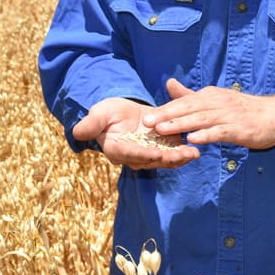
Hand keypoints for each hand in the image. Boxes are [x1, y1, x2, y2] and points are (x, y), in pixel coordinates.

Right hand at [72, 97, 199, 168]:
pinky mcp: (161, 148)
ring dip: (180, 158)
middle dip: (168, 159)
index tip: (155, 153)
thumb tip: (77, 131)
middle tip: (183, 155)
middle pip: (152, 161)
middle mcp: (134, 156)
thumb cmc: (107, 114)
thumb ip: (90, 124)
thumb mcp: (98, 114)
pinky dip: (184, 152)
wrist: (121, 113)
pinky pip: (173, 153)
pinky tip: (197, 148)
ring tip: (194, 153)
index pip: (131, 154)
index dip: (143, 154)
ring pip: (165, 160)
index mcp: (117, 149)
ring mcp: (149, 154)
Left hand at [142, 79, 274, 149]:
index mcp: (210, 96)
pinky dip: (206, 135)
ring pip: (201, 119)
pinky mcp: (239, 128)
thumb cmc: (243, 110)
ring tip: (163, 130)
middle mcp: (217, 102)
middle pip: (188, 109)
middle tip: (147, 123)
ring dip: (181, 124)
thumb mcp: (216, 99)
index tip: (145, 118)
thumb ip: (191, 95)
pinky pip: (220, 131)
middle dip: (167, 115)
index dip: (164, 110)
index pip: (183, 103)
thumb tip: (169, 83)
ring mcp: (228, 115)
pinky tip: (194, 140)